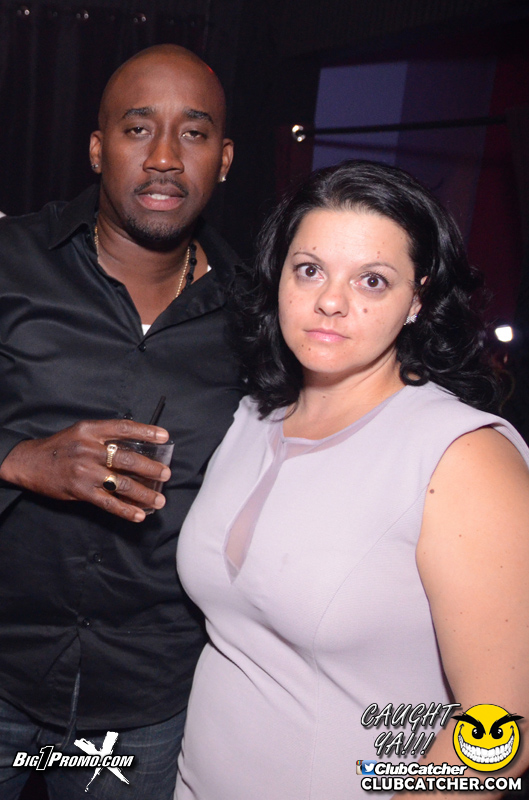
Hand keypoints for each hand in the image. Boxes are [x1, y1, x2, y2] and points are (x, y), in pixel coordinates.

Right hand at [0, 419, 170, 521]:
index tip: (164, 437)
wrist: (31, 462)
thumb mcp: (82, 432)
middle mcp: (89, 449)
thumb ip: (105, 437)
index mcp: (91, 430)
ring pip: (122, 484)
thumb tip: (138, 447)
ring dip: (144, 493)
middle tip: (166, 474)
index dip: (146, 432)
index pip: (124, 428)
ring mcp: (85, 471)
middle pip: (127, 459)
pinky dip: (126, 510)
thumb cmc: (62, 446)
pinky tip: (139, 515)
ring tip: (159, 499)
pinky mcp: (81, 491)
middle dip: (151, 468)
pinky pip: (108, 503)